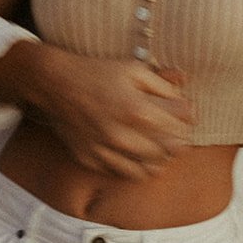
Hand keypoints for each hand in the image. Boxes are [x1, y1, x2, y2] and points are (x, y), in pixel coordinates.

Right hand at [25, 49, 194, 178]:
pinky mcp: (92, 161)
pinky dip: (136, 165)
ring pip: (151, 170)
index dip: (188, 118)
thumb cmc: (96, 73)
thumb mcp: (133, 69)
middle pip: (170, 151)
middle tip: (172, 128)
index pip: (181, 127)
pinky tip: (134, 150)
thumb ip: (164, 85)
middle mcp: (123, 136)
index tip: (183, 111)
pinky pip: (125, 174)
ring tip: (156, 143)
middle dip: (178, 139)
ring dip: (160, 157)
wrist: (55, 84)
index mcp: (137, 110)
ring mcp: (106, 152)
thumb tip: (186, 101)